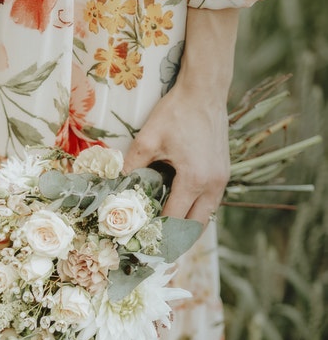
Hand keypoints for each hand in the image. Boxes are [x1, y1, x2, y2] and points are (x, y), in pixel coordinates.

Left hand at [123, 7, 238, 225]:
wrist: (205, 90)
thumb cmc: (176, 112)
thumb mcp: (147, 140)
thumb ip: (132, 167)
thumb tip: (115, 187)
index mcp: (194, 180)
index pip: (174, 219)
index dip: (156, 233)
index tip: (141, 243)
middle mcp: (213, 184)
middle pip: (195, 227)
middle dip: (175, 240)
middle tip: (154, 248)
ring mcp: (221, 179)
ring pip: (206, 216)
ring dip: (187, 227)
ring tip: (165, 234)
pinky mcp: (223, 172)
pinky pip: (210, 202)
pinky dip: (195, 211)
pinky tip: (178, 209)